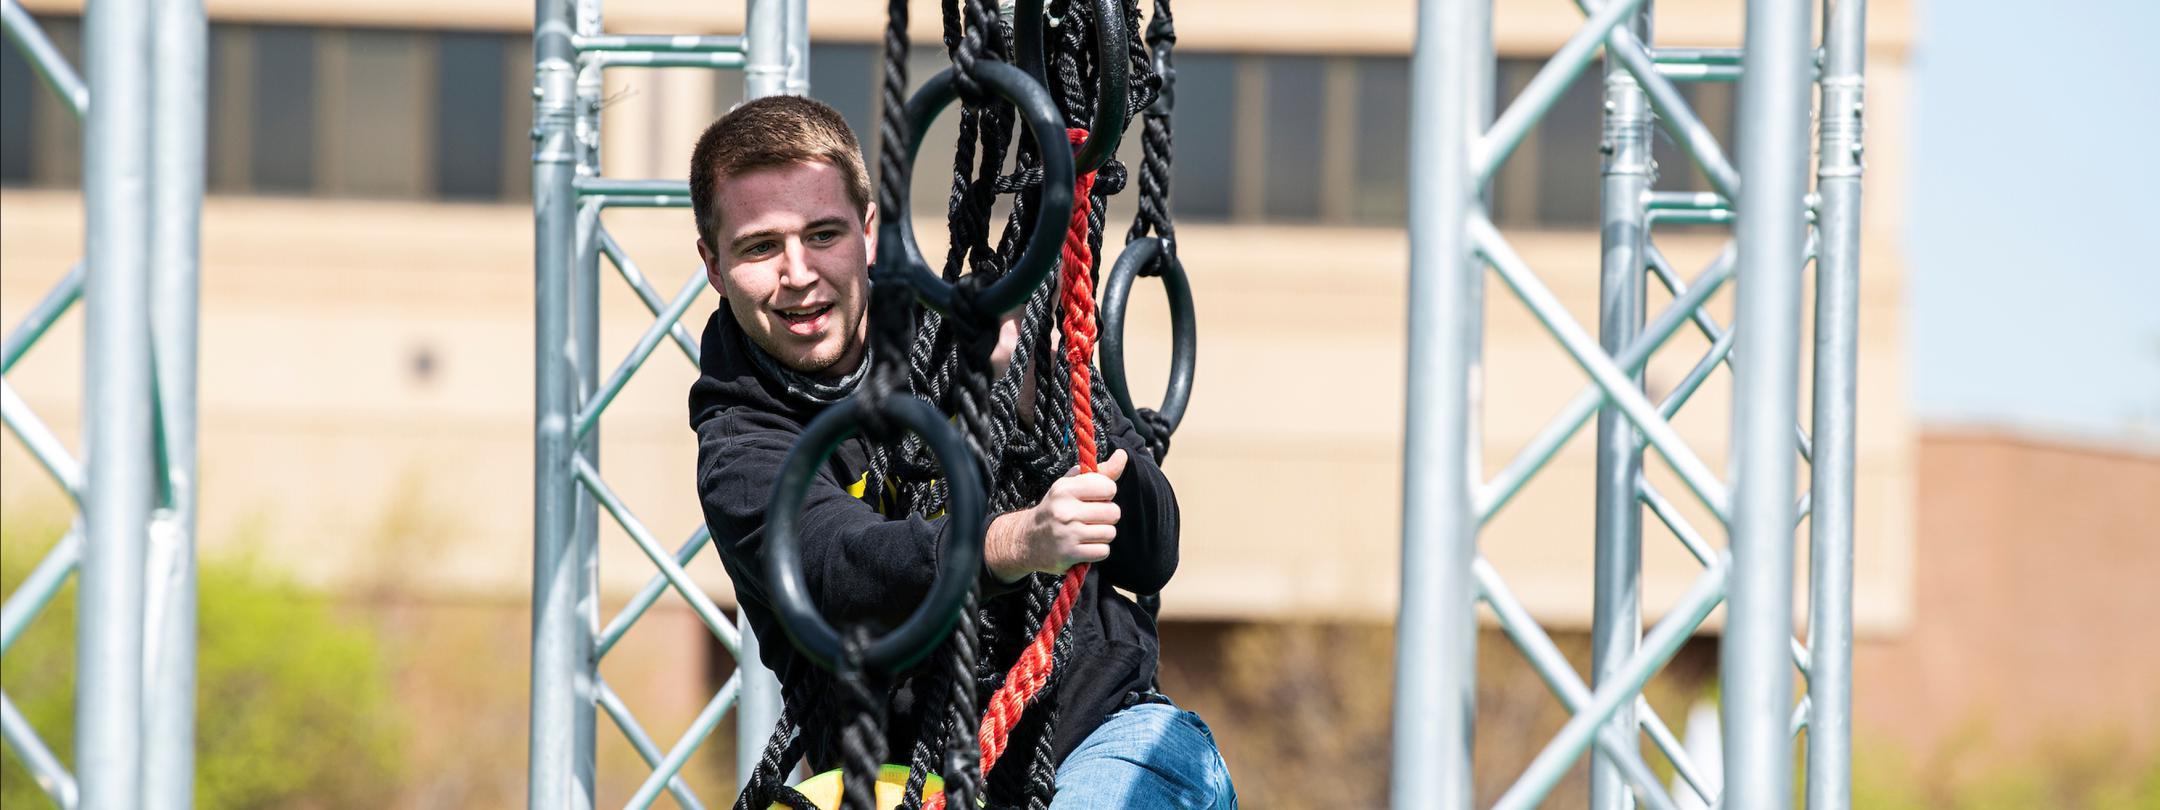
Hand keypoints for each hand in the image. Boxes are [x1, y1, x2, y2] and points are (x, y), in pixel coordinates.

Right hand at [985, 450, 1129, 581]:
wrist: (1026, 540)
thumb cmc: (1055, 509)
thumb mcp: (1070, 486)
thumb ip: (1099, 472)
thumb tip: (1123, 455)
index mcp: (1065, 489)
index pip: (1108, 487)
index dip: (1106, 494)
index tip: (1094, 498)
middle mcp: (1065, 510)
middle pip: (1113, 512)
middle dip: (1106, 517)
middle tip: (1090, 518)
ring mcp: (1067, 533)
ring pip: (1110, 533)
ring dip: (1102, 535)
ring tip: (1086, 532)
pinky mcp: (1070, 554)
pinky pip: (1103, 551)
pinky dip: (1097, 550)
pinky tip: (1084, 546)